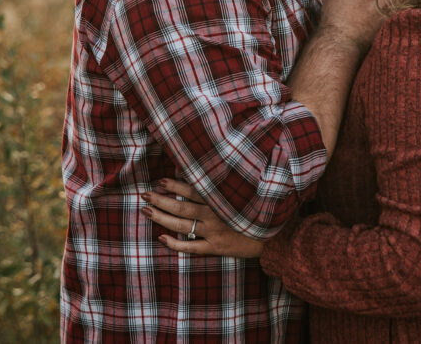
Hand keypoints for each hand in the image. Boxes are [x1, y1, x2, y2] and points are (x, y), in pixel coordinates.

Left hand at [140, 179, 263, 257]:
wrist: (276, 234)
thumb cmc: (261, 209)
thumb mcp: (246, 191)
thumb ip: (226, 184)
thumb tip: (205, 173)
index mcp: (220, 198)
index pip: (192, 189)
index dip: (174, 184)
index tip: (159, 180)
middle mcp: (214, 213)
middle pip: (181, 206)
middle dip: (160, 200)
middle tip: (144, 195)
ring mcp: (214, 231)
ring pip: (182, 224)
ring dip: (162, 217)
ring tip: (146, 211)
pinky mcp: (217, 247)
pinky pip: (191, 247)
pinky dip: (175, 243)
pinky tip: (162, 238)